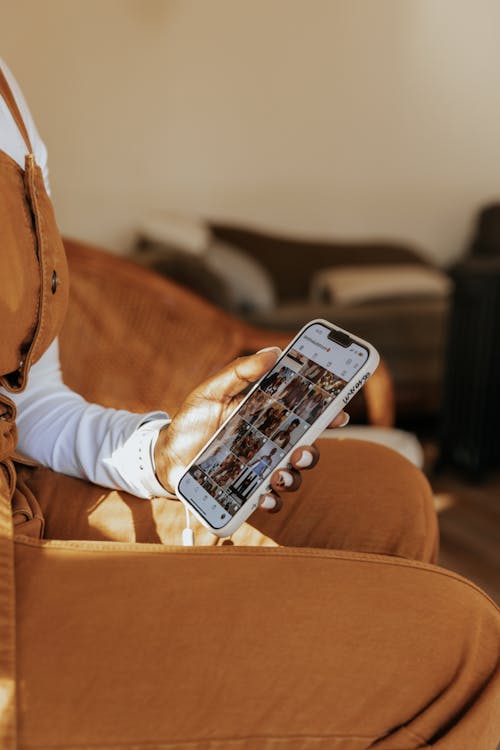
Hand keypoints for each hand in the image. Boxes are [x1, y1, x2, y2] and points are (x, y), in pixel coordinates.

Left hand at [154, 348, 348, 510]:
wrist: (165, 454)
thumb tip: (274, 351)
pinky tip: (263, 495)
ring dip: (293, 477)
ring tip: (279, 475)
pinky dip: (271, 500)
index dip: (327, 414)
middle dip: (311, 452)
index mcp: (266, 418)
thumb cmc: (191, 419)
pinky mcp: (246, 491)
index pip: (303, 415)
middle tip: (302, 450)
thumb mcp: (211, 390)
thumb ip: (240, 371)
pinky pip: (269, 499)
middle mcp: (269, 444)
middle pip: (305, 448)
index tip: (340, 412)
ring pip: (292, 476)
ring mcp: (259, 469)